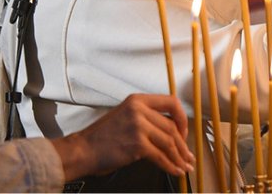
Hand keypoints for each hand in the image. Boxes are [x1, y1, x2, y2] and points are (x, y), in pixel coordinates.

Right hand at [50, 94, 194, 179]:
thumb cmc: (101, 137)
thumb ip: (146, 118)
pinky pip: (161, 156)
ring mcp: (139, 126)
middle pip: (172, 127)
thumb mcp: (125, 116)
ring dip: (179, 157)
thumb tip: (169, 131)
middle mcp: (139, 110)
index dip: (182, 118)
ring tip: (184, 166)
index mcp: (137, 100)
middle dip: (183, 145)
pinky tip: (175, 170)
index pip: (171, 102)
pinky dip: (171, 166)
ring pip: (169, 142)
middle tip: (188, 155)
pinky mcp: (137, 144)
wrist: (83, 150)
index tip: (184, 131)